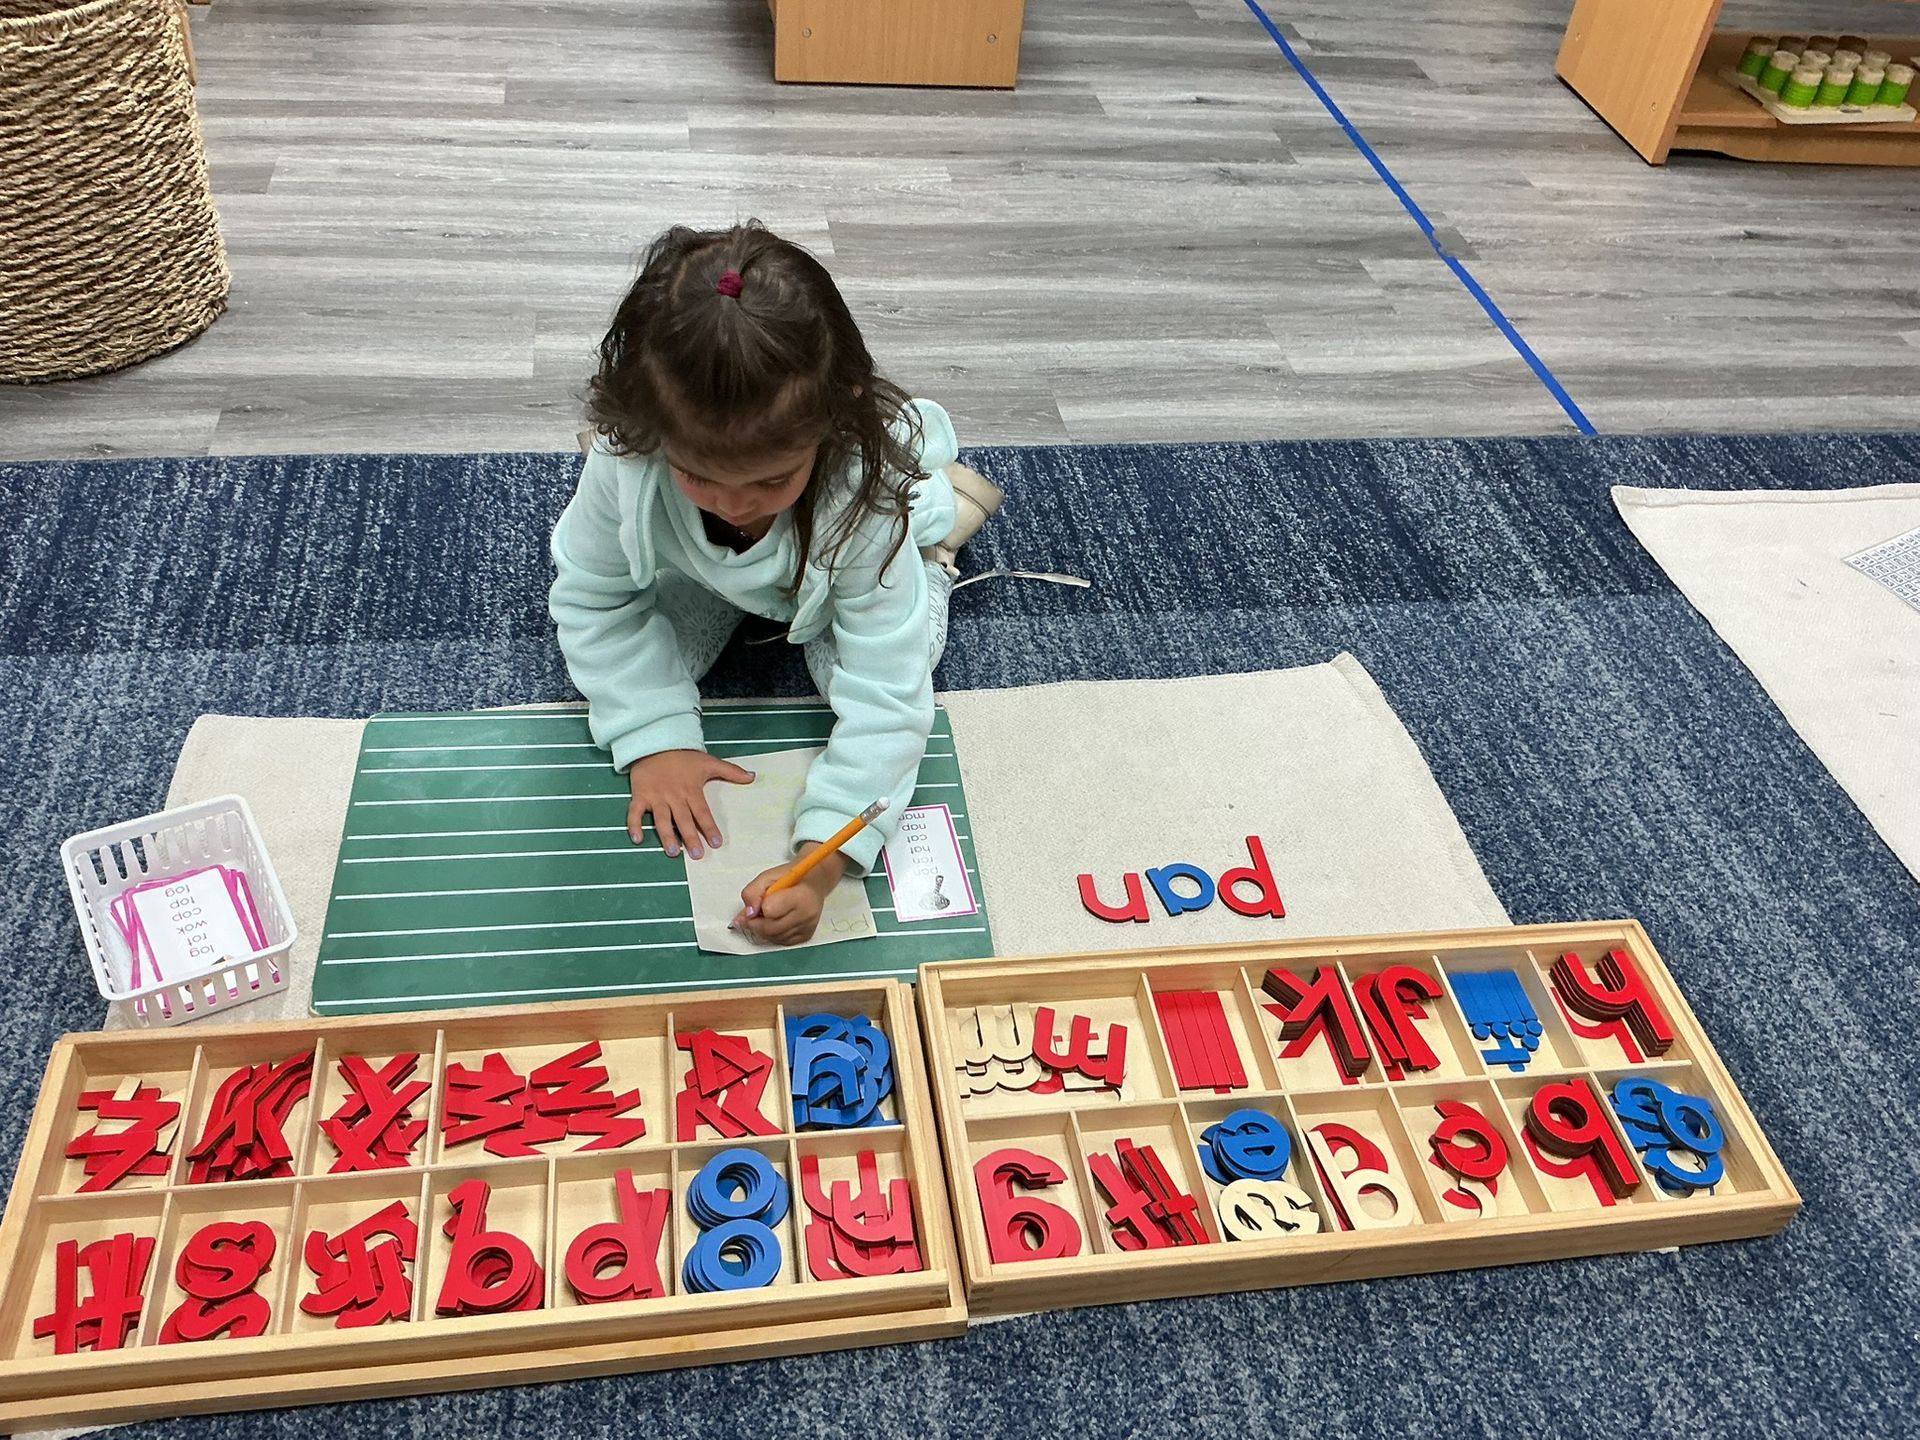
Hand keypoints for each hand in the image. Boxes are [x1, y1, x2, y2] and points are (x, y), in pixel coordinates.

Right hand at [626, 750, 753, 858]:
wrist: (655, 743)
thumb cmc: (683, 757)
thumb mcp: (708, 762)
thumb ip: (731, 771)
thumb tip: (753, 777)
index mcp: (691, 791)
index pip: (702, 812)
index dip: (710, 828)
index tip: (716, 843)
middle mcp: (674, 797)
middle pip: (683, 820)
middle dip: (690, 838)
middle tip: (697, 854)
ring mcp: (656, 797)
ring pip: (661, 820)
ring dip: (666, 836)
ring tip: (673, 852)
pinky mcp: (640, 796)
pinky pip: (634, 812)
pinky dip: (634, 825)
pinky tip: (637, 839)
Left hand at [733, 846, 846, 945]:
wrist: (814, 884)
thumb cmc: (792, 878)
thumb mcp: (768, 877)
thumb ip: (753, 892)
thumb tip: (748, 913)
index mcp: (800, 896)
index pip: (769, 910)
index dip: (758, 907)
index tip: (758, 902)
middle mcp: (806, 915)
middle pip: (769, 929)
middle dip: (755, 923)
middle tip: (753, 913)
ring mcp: (807, 928)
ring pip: (773, 938)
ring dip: (762, 929)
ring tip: (765, 915)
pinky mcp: (806, 936)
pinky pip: (781, 942)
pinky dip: (772, 934)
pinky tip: (775, 922)